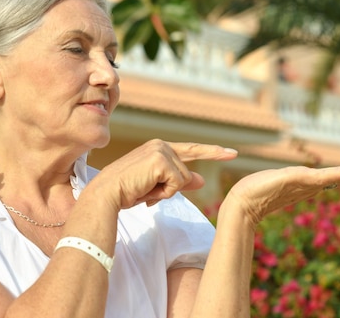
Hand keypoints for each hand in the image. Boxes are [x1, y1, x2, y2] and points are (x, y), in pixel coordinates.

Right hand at [92, 139, 237, 208]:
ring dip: (165, 192)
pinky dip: (164, 193)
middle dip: (170, 190)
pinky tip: (146, 189)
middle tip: (145, 190)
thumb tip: (201, 180)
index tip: (232, 153)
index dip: (213, 152)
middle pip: (186, 174)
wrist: (107, 194)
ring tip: (144, 190)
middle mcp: (161, 145)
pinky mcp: (161, 161)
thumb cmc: (127, 191)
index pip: (192, 150)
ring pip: (183, 181)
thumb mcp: (157, 187)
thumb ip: (180, 181)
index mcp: (159, 148)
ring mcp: (161, 151)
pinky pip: (177, 184)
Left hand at [224, 154, 339, 226]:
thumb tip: (293, 179)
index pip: (337, 175)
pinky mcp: (300, 181)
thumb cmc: (254, 192)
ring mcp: (308, 184)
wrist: (242, 204)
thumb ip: (289, 181)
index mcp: (308, 183)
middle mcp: (312, 184)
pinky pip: (326, 177)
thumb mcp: (277, 181)